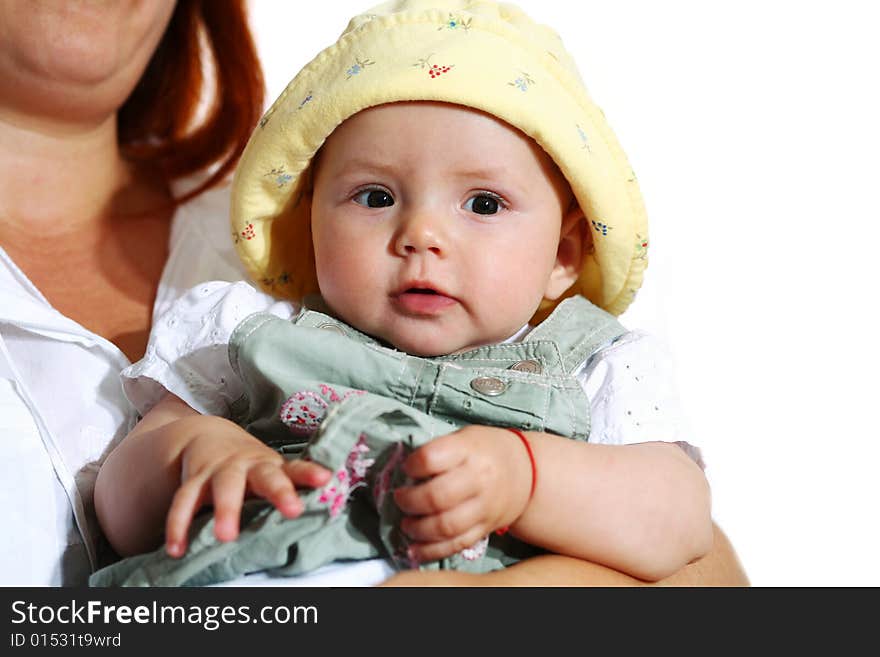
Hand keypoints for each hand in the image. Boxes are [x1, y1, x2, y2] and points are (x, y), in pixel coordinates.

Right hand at [163, 415, 329, 556]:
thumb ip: (292, 487)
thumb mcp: (272, 471)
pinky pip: (184, 502)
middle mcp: (248, 466)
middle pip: (266, 476)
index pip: (295, 470)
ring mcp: (220, 472)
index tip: (325, 479)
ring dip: (225, 510)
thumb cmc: (250, 467)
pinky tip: (177, 549)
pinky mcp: (193, 482)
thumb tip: (326, 506)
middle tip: (292, 509)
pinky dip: (178, 526)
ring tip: (225, 537)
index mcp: (271, 466)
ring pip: (224, 488)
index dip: (310, 474)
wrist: (208, 438)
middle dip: (279, 491)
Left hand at [392, 426, 532, 562]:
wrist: (526, 471)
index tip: (407, 468)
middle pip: (437, 496)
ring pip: (446, 526)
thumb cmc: (485, 451)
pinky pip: (457, 544)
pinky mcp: (485, 528)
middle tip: (400, 499)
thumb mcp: (464, 438)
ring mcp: (484, 507)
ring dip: (419, 529)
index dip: (412, 465)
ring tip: (406, 524)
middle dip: (410, 501)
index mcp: (470, 450)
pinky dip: (432, 550)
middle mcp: (479, 479)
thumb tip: (404, 474)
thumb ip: (437, 452)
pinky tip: (415, 548)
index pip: (432, 459)